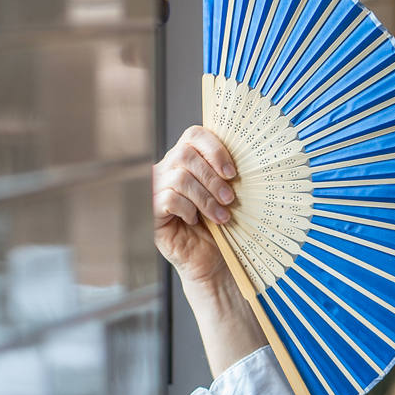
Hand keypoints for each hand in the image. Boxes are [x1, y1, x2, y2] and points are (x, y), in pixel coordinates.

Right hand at [153, 126, 239, 286]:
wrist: (211, 260)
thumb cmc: (220, 226)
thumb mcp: (227, 194)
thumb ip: (227, 173)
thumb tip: (243, 159)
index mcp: (186, 159)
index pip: (194, 135)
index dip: (214, 149)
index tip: (232, 172)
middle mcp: (168, 169)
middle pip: (185, 154)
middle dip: (212, 178)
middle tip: (229, 199)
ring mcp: (156, 189)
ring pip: (179, 179)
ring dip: (206, 199)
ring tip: (221, 216)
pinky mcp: (152, 211)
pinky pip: (169, 199)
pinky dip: (188, 209)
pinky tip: (196, 220)